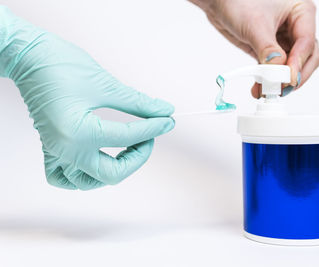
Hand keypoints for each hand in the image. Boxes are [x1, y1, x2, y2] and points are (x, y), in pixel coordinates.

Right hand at [0, 6, 174, 189]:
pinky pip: (65, 178)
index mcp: (78, 133)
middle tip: (150, 137)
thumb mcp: (105, 84)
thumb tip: (164, 111)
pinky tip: (98, 158)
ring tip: (129, 148)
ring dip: (114, 170)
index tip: (167, 120)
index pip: (128, 137)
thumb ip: (138, 103)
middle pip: (113, 174)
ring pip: (90, 182)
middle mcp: (65, 150)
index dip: (154, 127)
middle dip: (138, 157)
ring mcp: (56, 152)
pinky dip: (83, 176)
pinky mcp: (51, 148)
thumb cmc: (60, 64)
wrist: (28, 57)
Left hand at [191, 0, 318, 96]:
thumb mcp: (255, 24)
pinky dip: (269, 80)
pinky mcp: (271, 50)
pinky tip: (260, 88)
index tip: (288, 78)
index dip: (299, 63)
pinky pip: (275, 69)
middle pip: (307, 58)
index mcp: (301, 12)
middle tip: (281, 88)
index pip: (307, 43)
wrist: (219, 2)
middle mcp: (296, 27)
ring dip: (280, 81)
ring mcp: (284, 40)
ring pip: (291, 66)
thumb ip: (267, 48)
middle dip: (294, 75)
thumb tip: (277, 67)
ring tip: (267, 91)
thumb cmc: (238, 0)